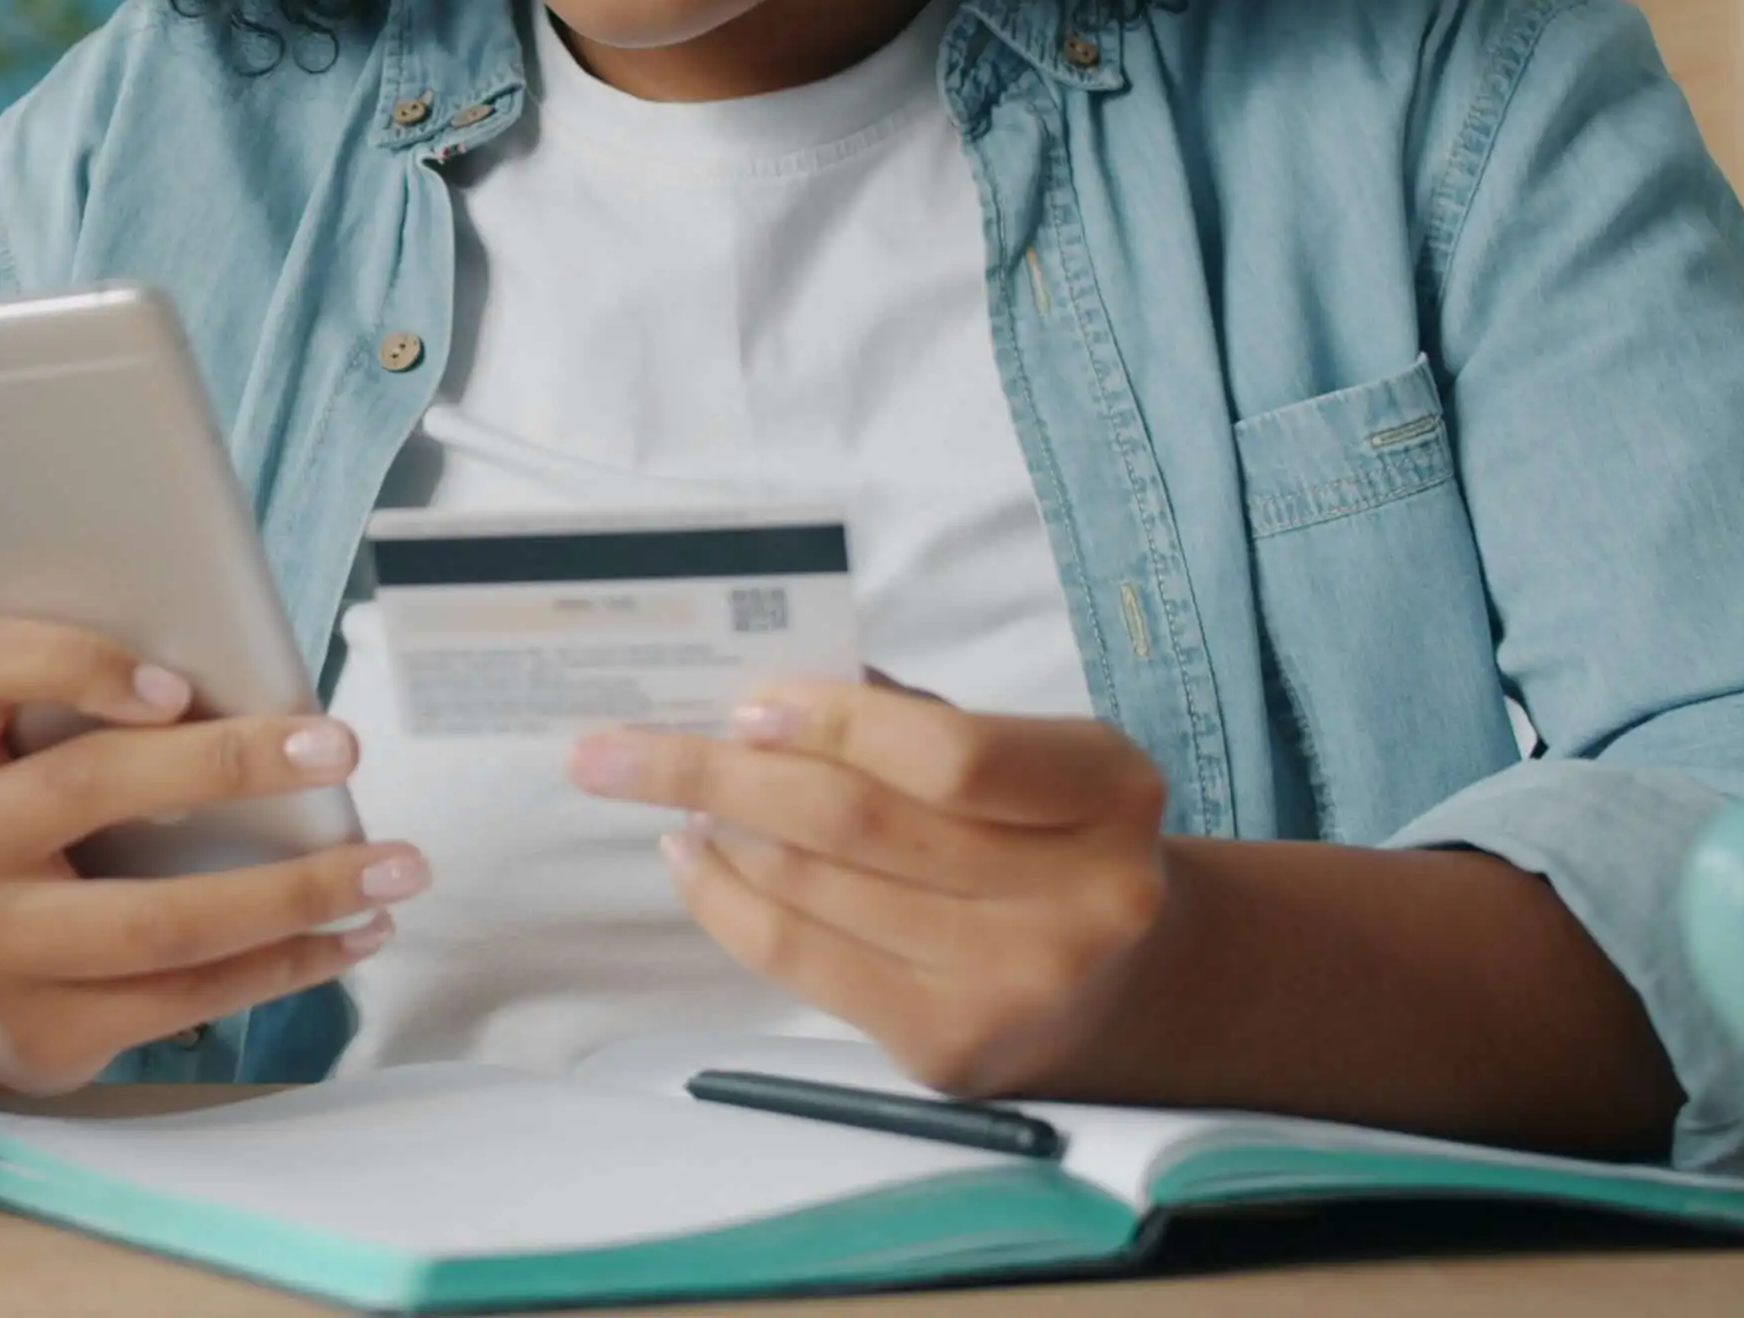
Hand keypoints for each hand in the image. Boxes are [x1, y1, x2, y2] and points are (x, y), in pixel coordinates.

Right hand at [0, 618, 428, 1093]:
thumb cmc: (12, 826)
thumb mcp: (6, 755)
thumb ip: (82, 713)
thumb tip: (260, 698)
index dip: (74, 665)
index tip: (178, 684)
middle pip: (85, 790)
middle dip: (230, 765)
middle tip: (340, 749)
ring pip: (157, 922)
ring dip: (295, 893)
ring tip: (392, 867)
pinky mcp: (35, 1033)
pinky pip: (184, 1000)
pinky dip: (284, 965)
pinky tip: (350, 937)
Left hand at [568, 678, 1174, 1095]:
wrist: (1127, 982)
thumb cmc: (1045, 835)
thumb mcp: (1023, 757)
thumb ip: (908, 718)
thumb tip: (756, 697)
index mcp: (1107, 792)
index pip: (946, 754)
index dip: (831, 723)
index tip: (740, 704)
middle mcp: (1080, 896)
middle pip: (857, 822)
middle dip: (715, 775)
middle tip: (617, 750)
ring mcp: (1013, 983)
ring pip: (814, 890)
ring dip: (718, 833)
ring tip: (671, 797)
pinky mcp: (948, 1046)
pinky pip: (800, 961)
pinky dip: (726, 902)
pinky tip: (695, 861)